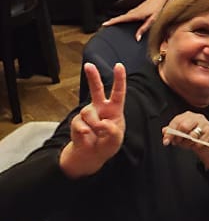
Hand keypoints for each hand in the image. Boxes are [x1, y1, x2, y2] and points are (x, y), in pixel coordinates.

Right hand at [60, 63, 126, 178]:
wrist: (91, 155)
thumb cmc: (107, 144)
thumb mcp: (116, 139)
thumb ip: (112, 131)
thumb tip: (101, 124)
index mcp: (114, 109)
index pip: (118, 92)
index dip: (119, 79)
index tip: (119, 66)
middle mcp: (100, 108)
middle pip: (96, 89)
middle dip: (92, 76)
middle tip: (88, 65)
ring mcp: (88, 114)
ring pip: (88, 112)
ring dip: (94, 125)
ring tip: (97, 134)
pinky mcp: (77, 122)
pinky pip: (80, 125)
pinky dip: (85, 133)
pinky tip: (87, 138)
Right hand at [105, 0, 170, 40]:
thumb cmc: (155, 10)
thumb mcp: (151, 20)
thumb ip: (143, 29)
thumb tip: (137, 38)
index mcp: (135, 15)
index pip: (121, 19)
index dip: (112, 22)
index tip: (104, 24)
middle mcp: (131, 13)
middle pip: (119, 18)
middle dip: (111, 22)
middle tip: (103, 26)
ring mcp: (132, 12)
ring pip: (121, 17)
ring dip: (114, 20)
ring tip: (108, 25)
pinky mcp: (133, 12)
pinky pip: (124, 16)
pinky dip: (119, 19)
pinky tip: (118, 22)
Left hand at [162, 112, 208, 169]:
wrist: (205, 143)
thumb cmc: (191, 136)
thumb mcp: (179, 133)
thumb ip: (171, 131)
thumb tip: (164, 131)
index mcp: (187, 115)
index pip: (176, 121)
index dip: (170, 133)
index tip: (166, 142)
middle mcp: (196, 117)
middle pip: (184, 126)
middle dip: (179, 137)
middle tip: (178, 143)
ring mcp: (205, 124)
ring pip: (192, 135)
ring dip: (187, 143)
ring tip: (187, 144)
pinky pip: (199, 142)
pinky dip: (196, 146)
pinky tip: (196, 145)